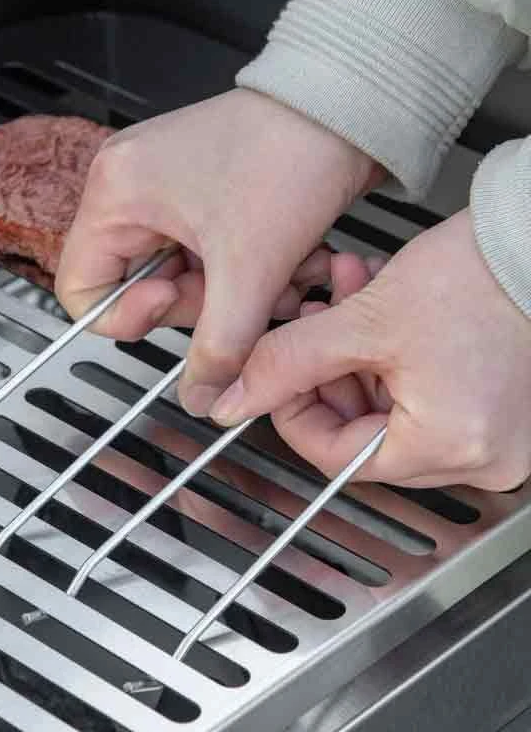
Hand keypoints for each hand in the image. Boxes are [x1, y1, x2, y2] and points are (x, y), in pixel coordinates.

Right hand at [55, 88, 379, 415]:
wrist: (346, 107)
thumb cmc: (291, 153)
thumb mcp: (249, 269)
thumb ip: (219, 347)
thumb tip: (200, 397)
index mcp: (114, 194)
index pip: (81, 292)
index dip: (129, 317)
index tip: (180, 305)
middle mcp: (128, 189)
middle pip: (137, 289)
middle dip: (198, 305)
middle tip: (240, 293)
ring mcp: (162, 192)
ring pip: (177, 280)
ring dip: (230, 294)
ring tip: (278, 276)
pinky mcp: (197, 197)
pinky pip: (203, 261)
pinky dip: (241, 275)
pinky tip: (282, 262)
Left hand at [209, 209, 530, 490]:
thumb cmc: (480, 273)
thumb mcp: (361, 322)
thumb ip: (286, 364)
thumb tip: (234, 401)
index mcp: (450, 445)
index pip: (336, 458)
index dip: (293, 415)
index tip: (275, 381)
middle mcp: (479, 456)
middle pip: (361, 435)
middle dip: (324, 375)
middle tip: (308, 330)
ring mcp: (493, 438)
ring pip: (387, 413)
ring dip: (352, 358)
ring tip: (341, 304)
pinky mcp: (496, 413)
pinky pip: (421, 401)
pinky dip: (388, 361)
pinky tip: (372, 313)